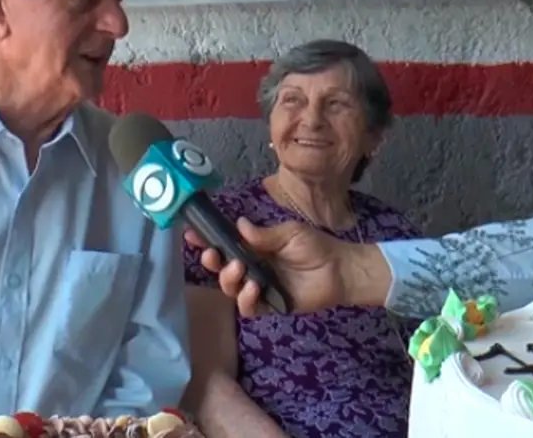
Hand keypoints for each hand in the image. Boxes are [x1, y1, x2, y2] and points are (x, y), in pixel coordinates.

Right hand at [184, 217, 388, 316]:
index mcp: (253, 248)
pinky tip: (253, 288)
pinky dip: (245, 299)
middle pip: (220, 268)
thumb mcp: (289, 233)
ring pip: (230, 289)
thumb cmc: (316, 247)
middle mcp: (251, 268)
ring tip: (238, 270)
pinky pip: (248, 307)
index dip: (206, 241)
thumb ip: (263, 234)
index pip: (224, 244)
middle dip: (211, 261)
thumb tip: (239, 225)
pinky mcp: (269, 305)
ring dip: (228, 279)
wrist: (340, 270)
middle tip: (212, 254)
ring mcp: (259, 288)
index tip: (192, 234)